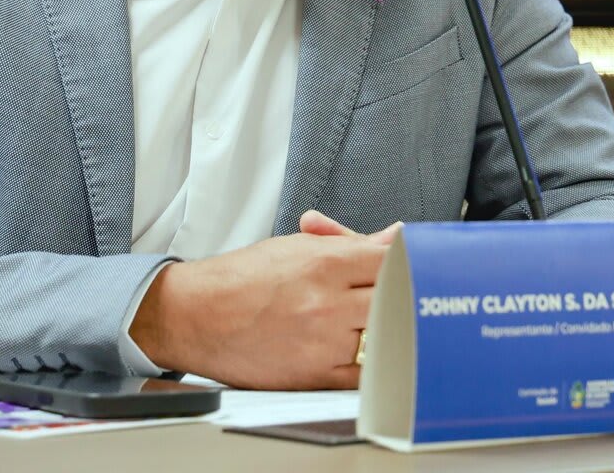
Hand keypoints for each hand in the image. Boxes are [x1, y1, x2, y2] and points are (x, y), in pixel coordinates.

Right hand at [128, 213, 399, 389]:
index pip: (393, 261)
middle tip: (409, 294)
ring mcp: (323, 341)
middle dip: (404, 295)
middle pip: (396, 298)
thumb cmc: (242, 279)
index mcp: (325, 263)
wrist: (196, 315)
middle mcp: (327, 303)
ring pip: (386, 336)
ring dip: (392, 328)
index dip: (410, 263)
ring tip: (390, 320)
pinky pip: (365, 374)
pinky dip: (375, 363)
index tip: (416, 266)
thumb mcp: (297, 247)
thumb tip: (395, 237)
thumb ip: (351, 244)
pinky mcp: (314, 375)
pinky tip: (373, 351)